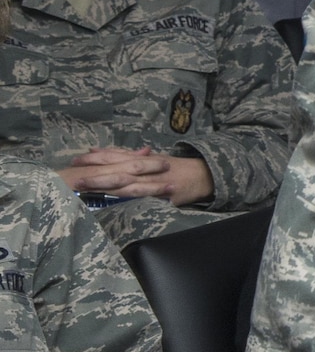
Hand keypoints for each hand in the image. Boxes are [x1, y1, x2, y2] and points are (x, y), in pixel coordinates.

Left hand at [58, 149, 212, 205]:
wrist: (203, 175)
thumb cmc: (176, 168)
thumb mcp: (154, 158)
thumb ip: (131, 156)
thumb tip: (104, 150)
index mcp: (142, 159)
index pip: (116, 156)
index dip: (96, 157)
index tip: (76, 160)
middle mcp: (146, 169)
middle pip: (117, 169)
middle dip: (95, 172)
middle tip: (74, 175)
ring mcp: (153, 183)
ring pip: (126, 184)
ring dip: (105, 185)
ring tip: (84, 188)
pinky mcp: (161, 197)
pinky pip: (141, 198)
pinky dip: (126, 199)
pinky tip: (112, 202)